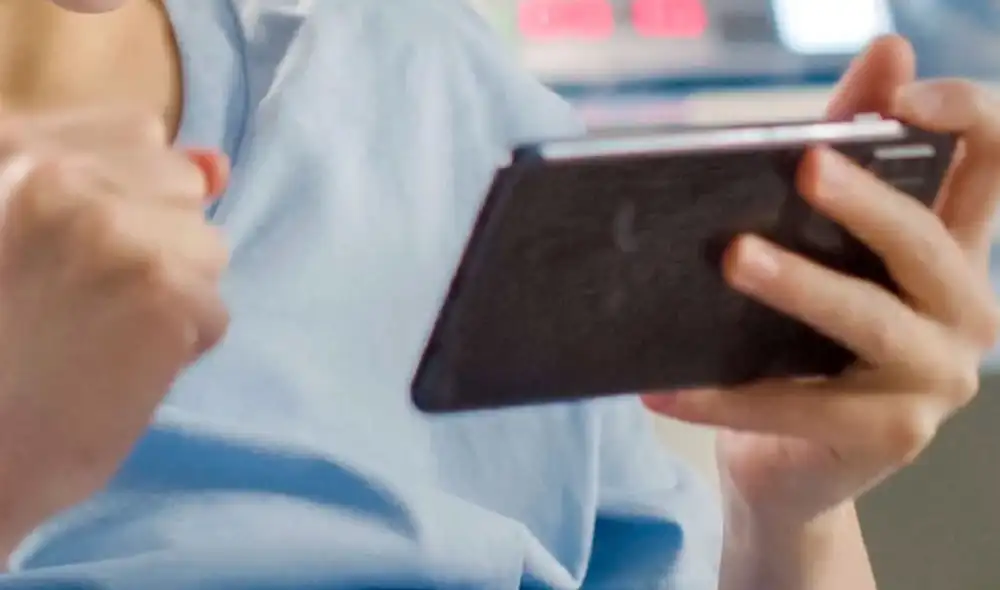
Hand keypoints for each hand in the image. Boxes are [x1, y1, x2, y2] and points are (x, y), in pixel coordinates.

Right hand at [0, 108, 229, 555]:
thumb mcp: (22, 230)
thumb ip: (113, 182)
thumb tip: (220, 166)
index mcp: (10, 146)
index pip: (137, 133)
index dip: (134, 193)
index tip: (92, 246)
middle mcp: (57, 173)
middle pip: (182, 187)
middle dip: (157, 241)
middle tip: (89, 301)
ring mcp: (112, 229)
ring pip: (207, 248)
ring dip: (173, 295)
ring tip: (100, 337)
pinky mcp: (161, 292)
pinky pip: (213, 311)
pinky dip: (179, 348)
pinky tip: (117, 371)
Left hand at [643, 36, 999, 526]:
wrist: (784, 463)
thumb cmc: (798, 342)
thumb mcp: (819, 250)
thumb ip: (842, 157)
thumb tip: (884, 51)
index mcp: (950, 253)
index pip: (992, 163)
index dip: (966, 117)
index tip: (903, 96)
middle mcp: (962, 313)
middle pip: (922, 242)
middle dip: (864, 201)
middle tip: (806, 164)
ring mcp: (934, 380)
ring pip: (867, 319)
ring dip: (798, 285)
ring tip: (732, 259)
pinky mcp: (890, 437)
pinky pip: (794, 407)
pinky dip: (722, 395)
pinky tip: (662, 386)